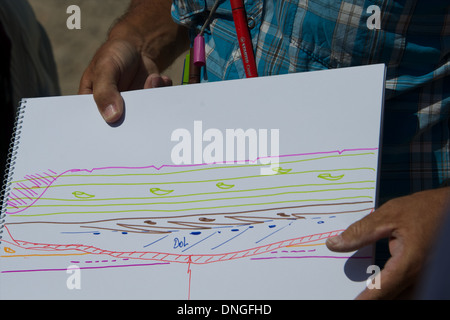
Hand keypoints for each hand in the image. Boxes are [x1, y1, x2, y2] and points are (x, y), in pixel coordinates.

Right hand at [78, 39, 171, 123]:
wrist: (137, 46)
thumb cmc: (114, 55)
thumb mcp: (105, 68)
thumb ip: (105, 91)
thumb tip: (112, 117)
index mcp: (94, 105)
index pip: (96, 125)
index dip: (106, 133)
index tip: (119, 129)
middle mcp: (113, 112)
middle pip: (123, 129)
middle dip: (135, 122)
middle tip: (144, 110)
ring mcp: (133, 110)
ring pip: (144, 119)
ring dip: (152, 101)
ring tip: (153, 80)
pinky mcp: (149, 104)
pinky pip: (159, 107)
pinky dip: (163, 93)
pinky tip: (159, 78)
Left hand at [326, 187, 449, 298]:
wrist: (449, 208)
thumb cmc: (421, 209)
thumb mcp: (387, 215)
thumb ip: (360, 232)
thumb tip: (334, 244)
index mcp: (410, 261)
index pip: (383, 288)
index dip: (367, 298)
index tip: (353, 302)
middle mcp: (421, 274)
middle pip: (394, 297)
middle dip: (374, 298)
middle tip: (355, 297)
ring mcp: (427, 277)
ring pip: (405, 296)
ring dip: (386, 296)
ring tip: (365, 294)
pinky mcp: (428, 276)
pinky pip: (411, 290)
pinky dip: (396, 291)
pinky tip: (379, 289)